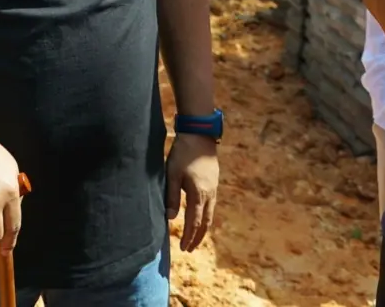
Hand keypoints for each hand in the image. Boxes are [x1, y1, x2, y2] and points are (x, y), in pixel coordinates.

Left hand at [165, 133, 217, 252]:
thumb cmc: (183, 153)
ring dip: (203, 228)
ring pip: (210, 214)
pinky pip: (211, 205)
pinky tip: (201, 217)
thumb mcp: (172, 174)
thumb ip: (172, 196)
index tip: (183, 248)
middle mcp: (209, 194)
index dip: (188, 236)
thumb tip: (170, 218)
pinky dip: (206, 216)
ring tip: (195, 237)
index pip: (194, 222)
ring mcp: (214, 188)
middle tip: (189, 248)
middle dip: (197, 237)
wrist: (200, 135)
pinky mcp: (214, 182)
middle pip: (205, 222)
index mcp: (198, 194)